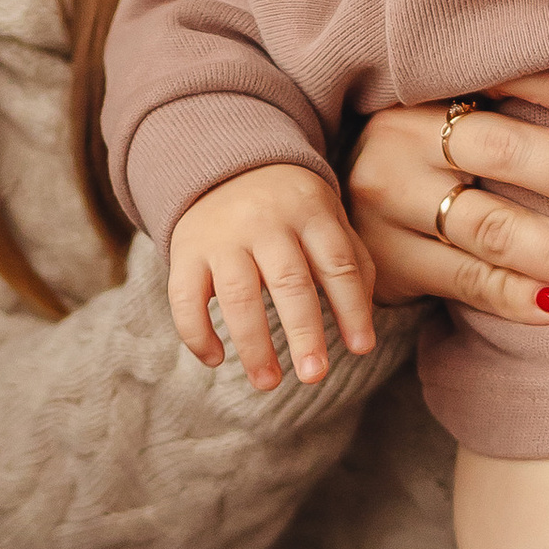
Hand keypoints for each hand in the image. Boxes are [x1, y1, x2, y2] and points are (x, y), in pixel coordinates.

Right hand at [168, 167, 377, 390]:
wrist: (222, 165)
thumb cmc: (289, 207)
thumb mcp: (327, 217)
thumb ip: (351, 262)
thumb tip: (362, 329)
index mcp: (309, 212)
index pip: (337, 264)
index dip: (352, 308)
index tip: (361, 348)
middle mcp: (265, 222)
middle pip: (289, 281)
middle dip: (304, 332)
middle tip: (315, 375)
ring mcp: (222, 237)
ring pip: (237, 295)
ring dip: (253, 345)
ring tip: (269, 383)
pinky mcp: (185, 251)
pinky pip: (185, 299)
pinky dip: (197, 334)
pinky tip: (215, 359)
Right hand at [347, 73, 548, 321]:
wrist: (333, 220)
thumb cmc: (422, 157)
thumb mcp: (449, 113)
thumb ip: (514, 101)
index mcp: (423, 88)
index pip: (499, 76)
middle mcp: (399, 141)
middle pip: (502, 153)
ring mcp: (389, 205)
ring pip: (489, 227)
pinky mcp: (388, 263)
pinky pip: (466, 282)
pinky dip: (518, 296)